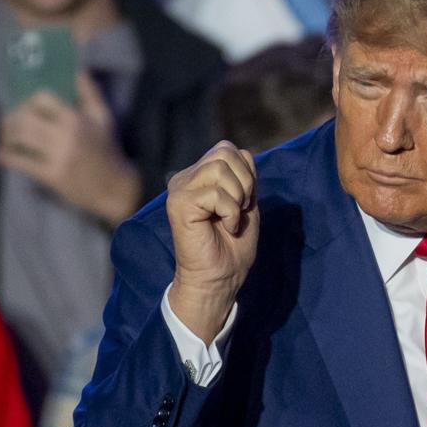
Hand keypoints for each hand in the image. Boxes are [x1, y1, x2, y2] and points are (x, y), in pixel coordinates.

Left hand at [0, 74, 143, 227]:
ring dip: (6, 136)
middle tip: (7, 123)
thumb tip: (80, 70)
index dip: (28, 101)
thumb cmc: (108, 150)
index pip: (41, 98)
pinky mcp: (52, 175)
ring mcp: (58, 156)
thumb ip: (91, 93)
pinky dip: (6, 157)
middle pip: (25, 117)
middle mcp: (66, 134)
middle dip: (11, 119)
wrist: (115, 187)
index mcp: (75, 118)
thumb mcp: (104, 118)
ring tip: (5, 137)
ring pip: (21, 138)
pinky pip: (22, 163)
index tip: (25, 108)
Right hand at [163, 142, 259, 343]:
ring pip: (220, 168)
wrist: (220, 278)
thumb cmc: (233, 245)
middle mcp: (185, 178)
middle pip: (225, 151)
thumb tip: (245, 154)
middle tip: (240, 209)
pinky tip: (225, 228)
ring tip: (231, 218)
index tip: (244, 202)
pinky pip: (215, 193)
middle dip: (245, 181)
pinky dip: (230, 213)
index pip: (228, 149)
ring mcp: (179, 189)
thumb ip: (244, 176)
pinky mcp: (178, 204)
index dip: (247, 173)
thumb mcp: (245, 202)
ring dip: (237, 197)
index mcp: (198, 175)